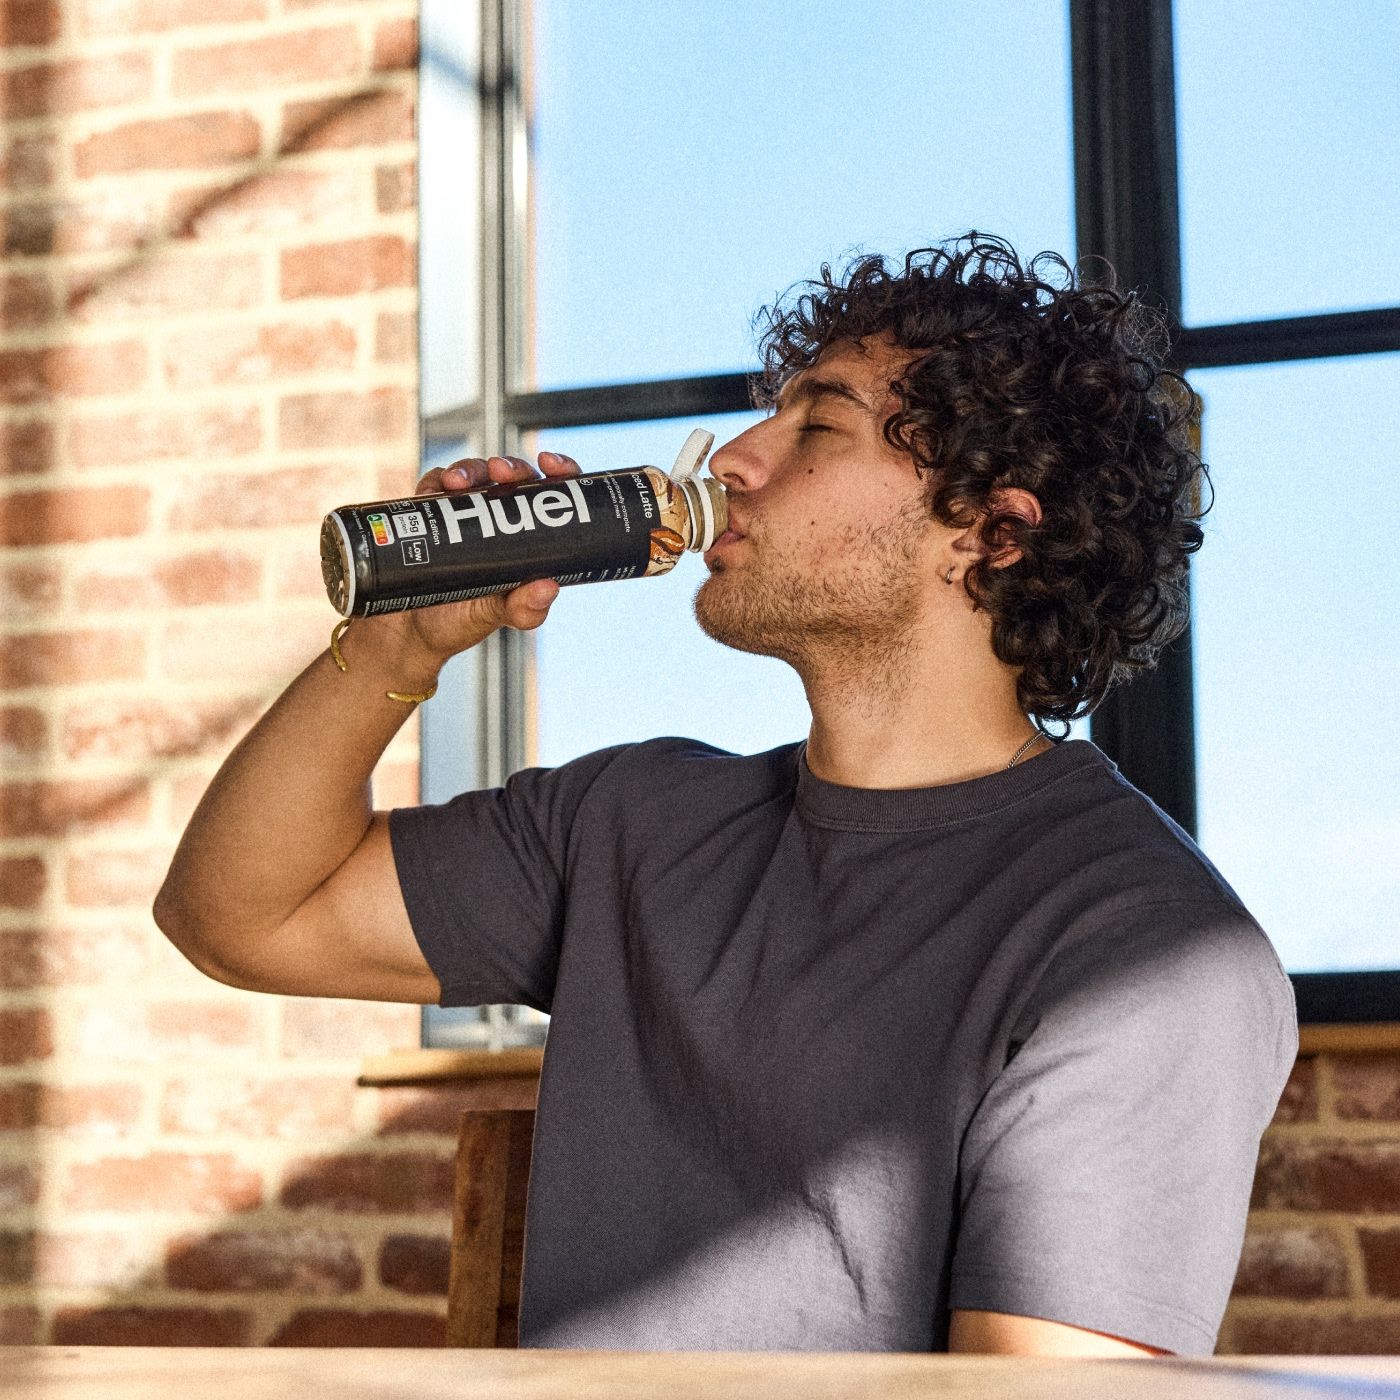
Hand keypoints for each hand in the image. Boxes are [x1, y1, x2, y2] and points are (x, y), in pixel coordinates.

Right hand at [369, 451, 582, 671]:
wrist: (408, 631)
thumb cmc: (461, 622)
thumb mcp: (496, 617)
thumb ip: (523, 610)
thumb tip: (549, 587)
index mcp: (529, 539)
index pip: (554, 495)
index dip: (560, 471)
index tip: (551, 465)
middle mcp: (500, 519)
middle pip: (514, 476)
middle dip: (509, 466)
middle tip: (499, 472)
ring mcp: (466, 512)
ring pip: (476, 473)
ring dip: (469, 469)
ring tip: (455, 483)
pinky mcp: (432, 512)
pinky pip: (435, 484)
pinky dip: (435, 480)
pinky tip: (433, 490)